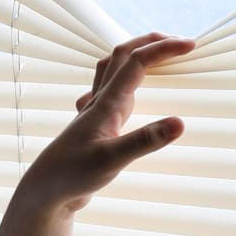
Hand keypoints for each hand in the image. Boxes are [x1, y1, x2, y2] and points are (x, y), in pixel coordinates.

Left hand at [21, 32, 194, 212]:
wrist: (45, 192)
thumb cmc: (71, 175)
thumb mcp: (111, 160)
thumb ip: (145, 141)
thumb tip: (180, 122)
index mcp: (105, 103)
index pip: (136, 62)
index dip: (163, 49)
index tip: (191, 46)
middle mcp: (99, 102)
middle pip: (121, 56)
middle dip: (150, 43)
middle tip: (179, 44)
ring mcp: (95, 113)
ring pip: (112, 72)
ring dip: (134, 58)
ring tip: (156, 58)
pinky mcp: (94, 127)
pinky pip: (107, 94)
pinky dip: (122, 84)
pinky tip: (124, 97)